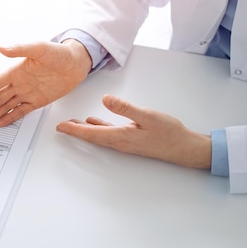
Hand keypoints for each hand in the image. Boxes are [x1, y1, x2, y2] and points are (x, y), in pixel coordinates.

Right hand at [0, 39, 91, 127]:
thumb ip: (20, 49)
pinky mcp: (38, 101)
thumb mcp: (39, 48)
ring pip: (6, 106)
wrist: (76, 63)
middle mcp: (19, 83)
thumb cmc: (59, 52)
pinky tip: (0, 123)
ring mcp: (28, 93)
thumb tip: (2, 48)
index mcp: (16, 71)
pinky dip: (10, 117)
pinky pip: (21, 111)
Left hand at [56, 94, 211, 168]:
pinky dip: (99, 127)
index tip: (60, 126)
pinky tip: (96, 122)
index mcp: (121, 136)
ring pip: (99, 135)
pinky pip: (109, 133)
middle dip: (75, 131)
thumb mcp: (147, 116)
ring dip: (85, 130)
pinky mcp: (132, 139)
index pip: (91, 133)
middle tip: (60, 127)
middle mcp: (120, 142)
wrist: (186, 148)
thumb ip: (126, 108)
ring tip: (72, 124)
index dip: (74, 129)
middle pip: (91, 136)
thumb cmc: (170, 133)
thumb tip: (106, 99)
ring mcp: (126, 142)